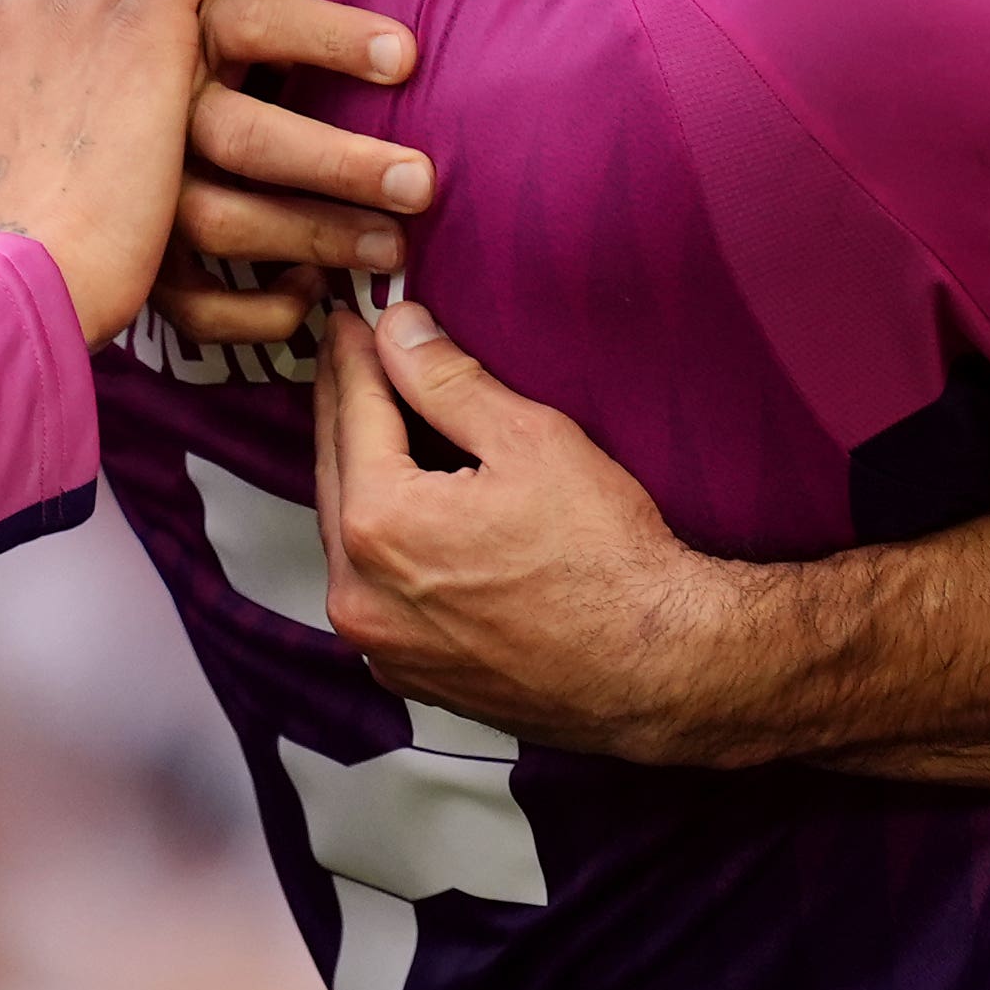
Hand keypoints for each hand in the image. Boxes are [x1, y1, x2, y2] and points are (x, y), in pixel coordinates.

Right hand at [163, 0, 433, 351]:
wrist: (56, 86)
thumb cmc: (175, 20)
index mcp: (178, 26)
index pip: (258, 23)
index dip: (329, 38)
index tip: (408, 55)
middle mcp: (155, 109)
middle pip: (243, 137)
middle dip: (336, 162)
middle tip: (421, 183)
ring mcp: (138, 186)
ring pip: (218, 220)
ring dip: (312, 237)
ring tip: (392, 248)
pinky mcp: (136, 252)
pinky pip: (189, 303)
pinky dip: (249, 312)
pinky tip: (306, 295)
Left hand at [313, 297, 773, 761]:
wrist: (654, 666)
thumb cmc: (606, 558)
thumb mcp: (531, 439)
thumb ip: (447, 379)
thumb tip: (397, 331)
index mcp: (379, 523)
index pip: (352, 411)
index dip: (353, 355)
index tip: (350, 318)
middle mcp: (359, 592)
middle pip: (335, 472)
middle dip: (345, 408)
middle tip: (349, 357)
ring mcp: (378, 642)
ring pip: (346, 533)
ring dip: (356, 474)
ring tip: (371, 422)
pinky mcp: (405, 670)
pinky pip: (373, 587)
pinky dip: (379, 542)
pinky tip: (404, 510)